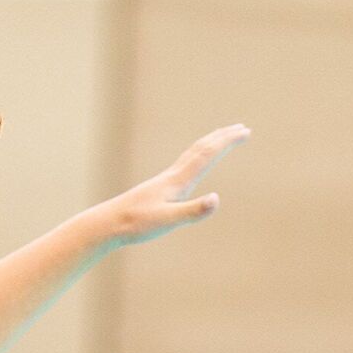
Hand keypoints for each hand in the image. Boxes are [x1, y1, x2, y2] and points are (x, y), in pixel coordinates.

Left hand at [102, 127, 247, 249]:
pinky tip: (196, 163)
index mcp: (178, 181)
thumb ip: (193, 211)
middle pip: (201, 149)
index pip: (207, 155)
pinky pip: (185, 165)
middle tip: (242, 129)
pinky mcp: (161, 188)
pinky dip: (197, 157)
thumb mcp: (168, 221)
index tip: (244, 132)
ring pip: (193, 154)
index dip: (226, 143)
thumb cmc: (136, 224)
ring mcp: (166, 180)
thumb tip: (216, 199)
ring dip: (210, 144)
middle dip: (223, 138)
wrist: (108, 223)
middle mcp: (173, 176)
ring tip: (223, 138)